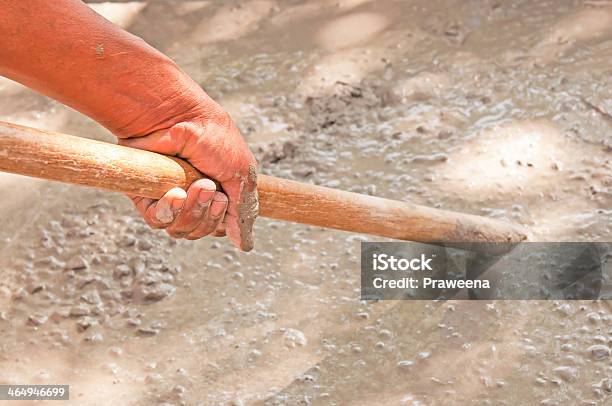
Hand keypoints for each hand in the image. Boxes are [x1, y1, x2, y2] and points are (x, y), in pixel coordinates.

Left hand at [119, 110, 257, 250]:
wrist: (179, 116)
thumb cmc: (214, 139)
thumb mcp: (241, 175)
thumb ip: (244, 212)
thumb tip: (246, 245)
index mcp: (214, 194)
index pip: (218, 228)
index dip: (222, 222)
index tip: (225, 199)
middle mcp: (190, 199)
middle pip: (200, 231)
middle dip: (208, 215)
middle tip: (210, 188)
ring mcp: (167, 198)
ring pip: (179, 230)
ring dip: (192, 210)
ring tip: (197, 184)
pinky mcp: (145, 195)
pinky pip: (157, 220)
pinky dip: (169, 210)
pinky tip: (175, 192)